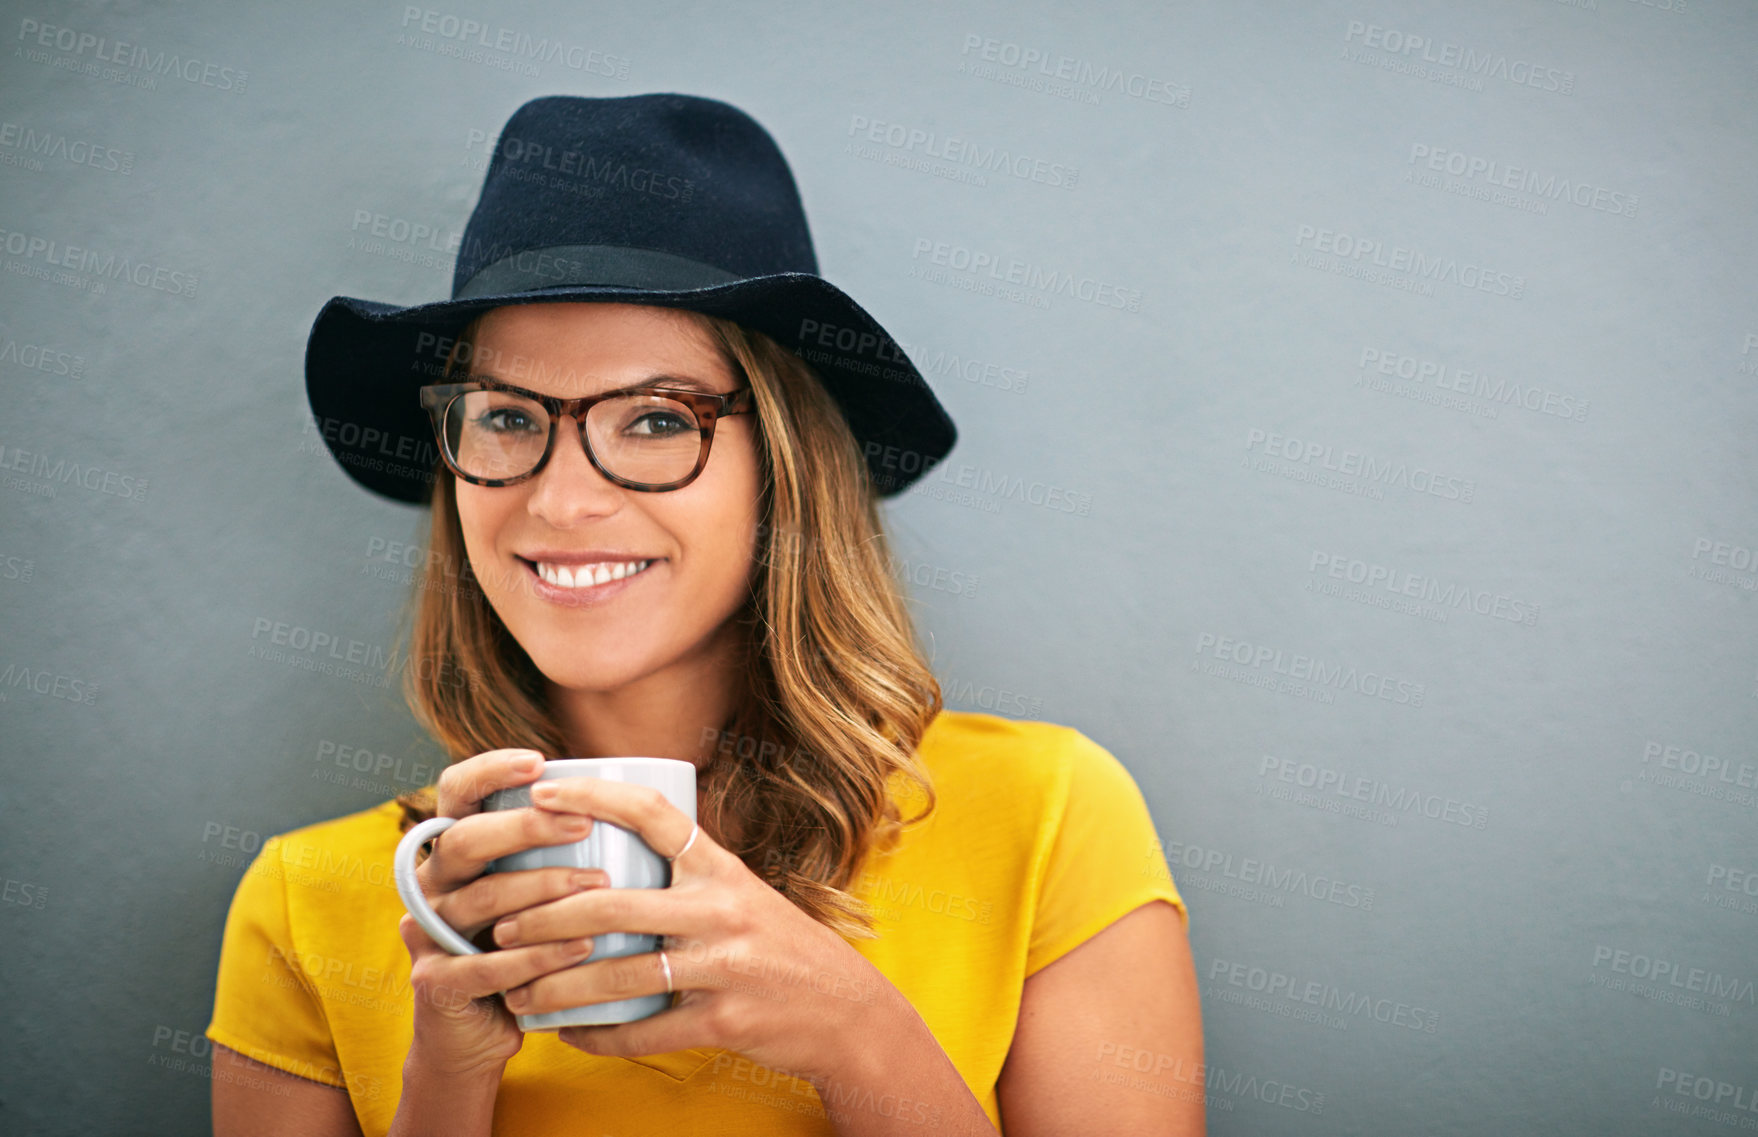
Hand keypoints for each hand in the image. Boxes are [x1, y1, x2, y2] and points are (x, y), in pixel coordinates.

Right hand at [396, 748, 618, 1077]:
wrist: (480, 1032)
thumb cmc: (528, 944)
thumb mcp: (539, 889)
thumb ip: (562, 848)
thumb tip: (640, 795)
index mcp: (455, 849)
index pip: (456, 791)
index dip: (489, 771)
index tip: (539, 762)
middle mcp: (433, 883)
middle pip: (465, 840)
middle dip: (525, 828)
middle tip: (584, 825)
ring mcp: (427, 933)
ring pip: (480, 900)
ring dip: (542, 890)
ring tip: (598, 887)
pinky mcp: (436, 982)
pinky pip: (486, 965)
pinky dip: (537, 955)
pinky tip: (582, 946)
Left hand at [491, 775, 894, 1086]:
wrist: (845, 1009)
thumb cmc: (780, 946)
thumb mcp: (742, 892)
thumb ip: (687, 874)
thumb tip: (611, 847)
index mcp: (722, 868)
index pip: (654, 815)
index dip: (594, 797)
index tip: (540, 796)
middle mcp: (722, 909)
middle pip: (613, 902)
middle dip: (544, 916)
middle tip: (502, 926)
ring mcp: (723, 966)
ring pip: (619, 974)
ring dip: (556, 986)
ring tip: (516, 991)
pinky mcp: (722, 1020)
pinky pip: (644, 1032)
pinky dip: (597, 1037)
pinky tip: (567, 1035)